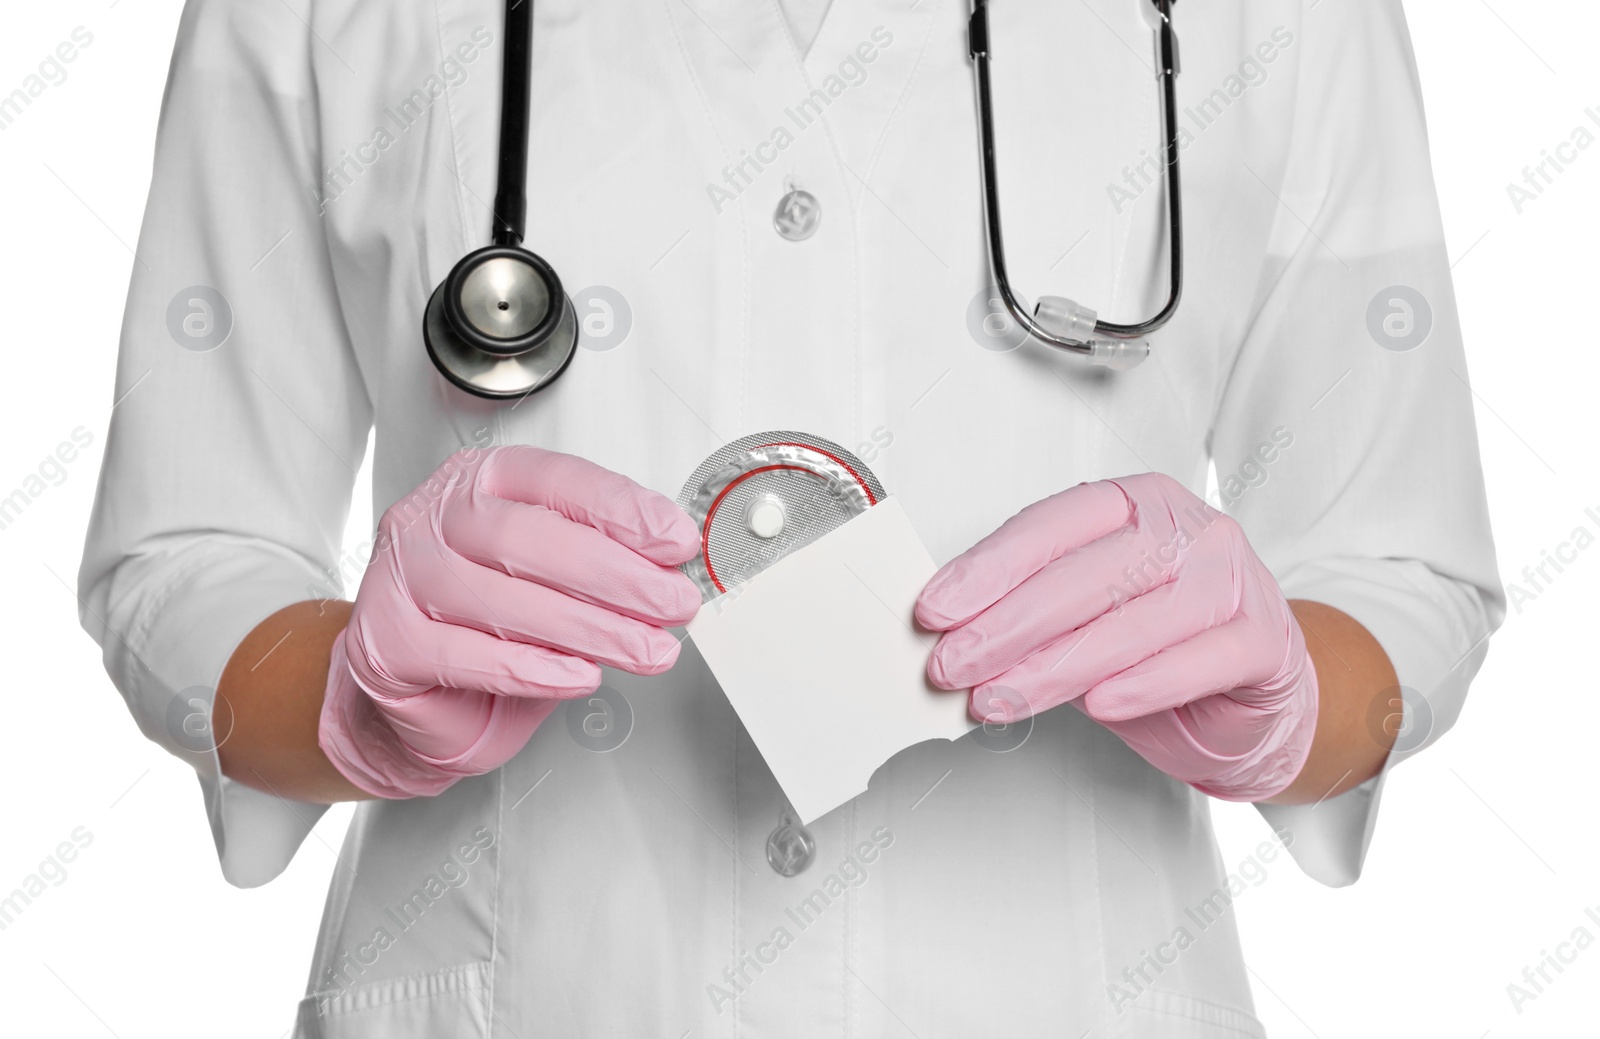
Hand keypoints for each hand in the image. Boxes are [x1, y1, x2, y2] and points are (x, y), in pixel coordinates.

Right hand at [319, 445, 700, 798]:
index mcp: (479, 482)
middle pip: (529, 536)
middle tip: (672, 603)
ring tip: (645, 649)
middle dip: (616, 574)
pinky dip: (534, 668)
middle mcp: (432, 518)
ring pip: (503, 597)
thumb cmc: (488, 630)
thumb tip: (670, 565)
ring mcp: (401, 578)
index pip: (555, 479)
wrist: (417, 701)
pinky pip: (467, 655)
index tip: (676, 541)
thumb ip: (601, 562)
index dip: (622, 509)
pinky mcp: (387, 642)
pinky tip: (580, 676)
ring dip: (590, 627)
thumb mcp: (554, 583)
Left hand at [915, 472, 1317, 801]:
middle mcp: (1186, 529)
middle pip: (1086, 573)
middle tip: (954, 664)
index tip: (934, 610)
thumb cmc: (1164, 646)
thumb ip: (1031, 613)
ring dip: (1057, 664)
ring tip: (1002, 697)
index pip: (1051, 525)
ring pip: (1135, 618)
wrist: (1257, 693)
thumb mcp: (1087, 617)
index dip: (988, 569)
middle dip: (1008, 625)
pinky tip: (1100, 704)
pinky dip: (1145, 682)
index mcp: (1135, 504)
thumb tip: (952, 632)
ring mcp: (1232, 578)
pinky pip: (1201, 657)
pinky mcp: (1264, 638)